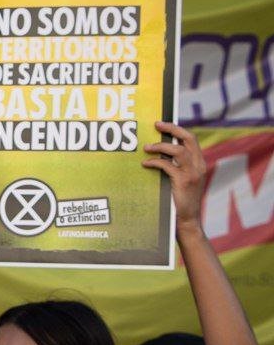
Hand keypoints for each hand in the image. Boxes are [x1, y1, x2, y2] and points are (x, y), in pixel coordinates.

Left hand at [142, 121, 206, 237]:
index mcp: (199, 163)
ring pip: (178, 150)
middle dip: (172, 129)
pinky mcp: (184, 182)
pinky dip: (155, 162)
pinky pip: (168, 166)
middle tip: (156, 125)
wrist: (187, 221)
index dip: (177, 129)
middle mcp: (199, 165)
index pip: (191, 139)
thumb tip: (161, 154)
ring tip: (146, 148)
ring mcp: (192, 174)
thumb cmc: (180, 200)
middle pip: (188, 138)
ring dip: (160, 147)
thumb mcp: (183, 180)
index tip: (162, 124)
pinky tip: (146, 164)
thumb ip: (177, 166)